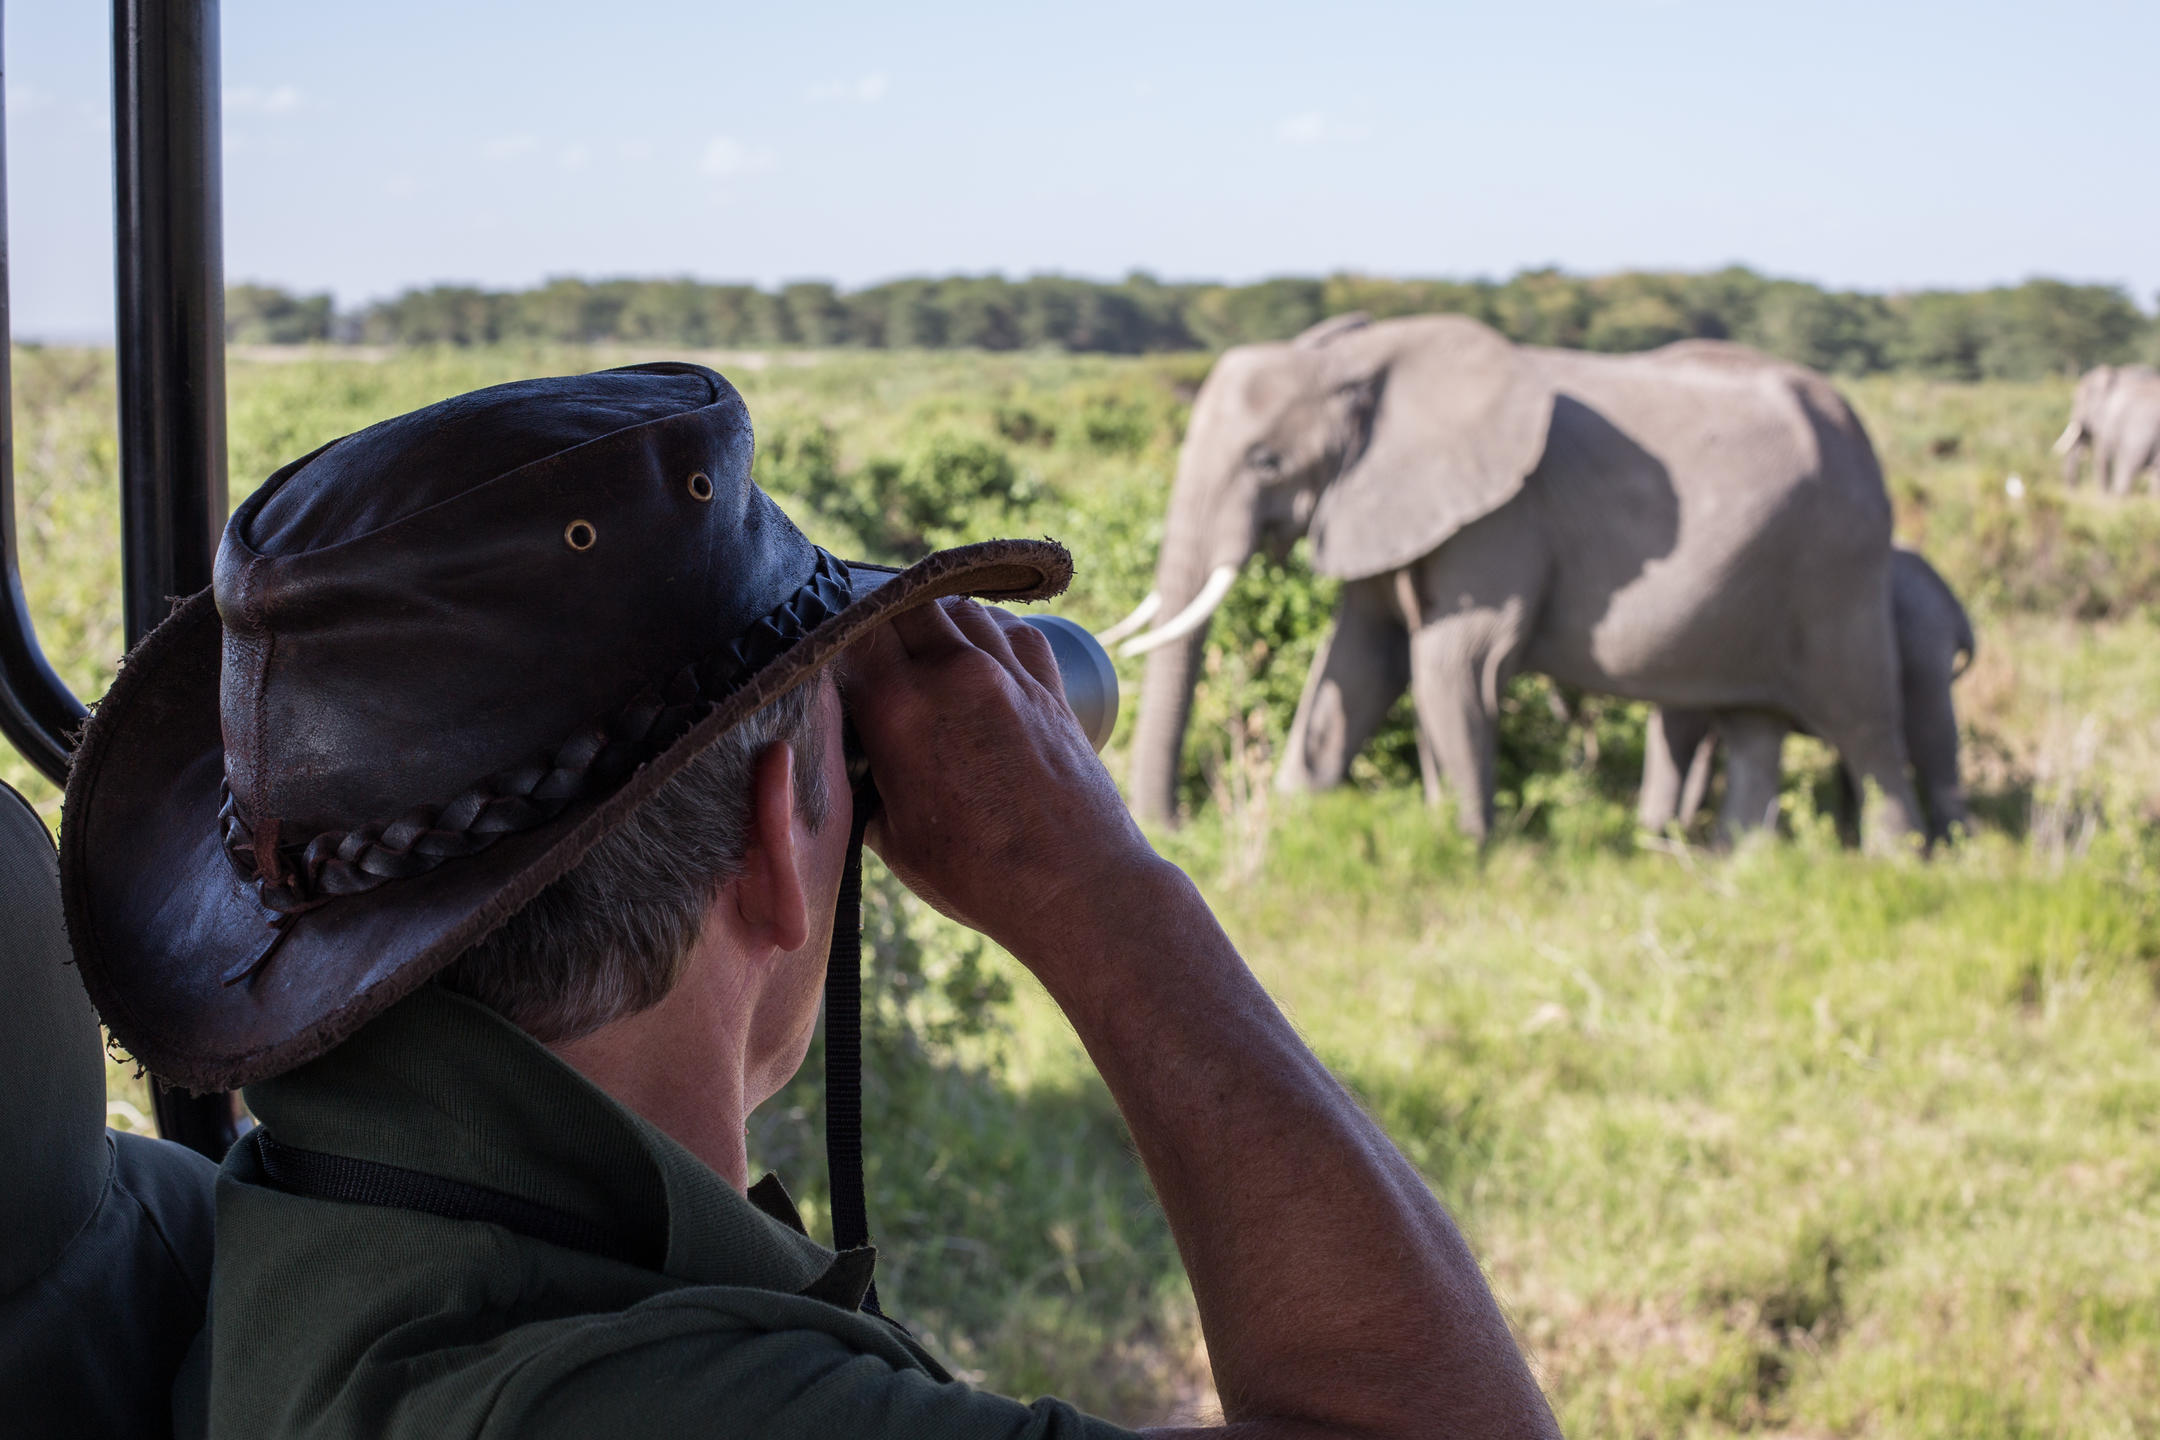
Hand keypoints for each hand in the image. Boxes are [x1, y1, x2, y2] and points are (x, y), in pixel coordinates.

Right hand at [839, 597, 1163, 965]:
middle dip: (881, 620)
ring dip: (935, 620)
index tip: (827, 658)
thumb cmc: (978, 878)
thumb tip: (851, 765)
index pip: (850, 632)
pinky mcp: (1050, 687)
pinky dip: (990, 631)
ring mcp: (1008, 674)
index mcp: (900, 709)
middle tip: (872, 651)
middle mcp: (954, 674)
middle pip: (904, 604)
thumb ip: (863, 787)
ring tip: (922, 649)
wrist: (1075, 888)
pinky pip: (1015, 631)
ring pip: (959, 609)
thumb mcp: (891, 840)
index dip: (833, 638)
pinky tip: (980, 650)